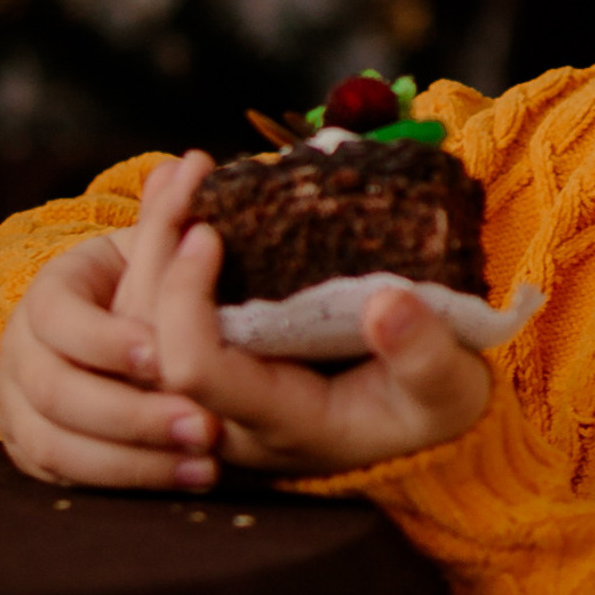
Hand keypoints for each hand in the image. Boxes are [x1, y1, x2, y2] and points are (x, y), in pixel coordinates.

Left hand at [0, 150, 493, 488]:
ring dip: (152, 242)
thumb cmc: (434, 403)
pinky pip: (164, 308)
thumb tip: (387, 305)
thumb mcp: (452, 390)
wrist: (423, 412)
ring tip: (181, 172)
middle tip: (187, 174)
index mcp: (280, 422)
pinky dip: (164, 248)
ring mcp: (219, 386)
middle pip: (147, 342)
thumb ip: (425, 357)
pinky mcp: (224, 354)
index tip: (210, 234)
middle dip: (154, 252)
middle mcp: (230, 412)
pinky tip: (179, 192)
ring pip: (143, 324)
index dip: (185, 303)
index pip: (195, 371)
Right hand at [0, 151, 224, 490]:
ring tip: (209, 464)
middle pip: (60, 394)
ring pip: (64, 446)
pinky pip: (73, 481)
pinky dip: (130, 484)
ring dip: (137, 460)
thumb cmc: (138, 283)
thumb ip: (170, 215)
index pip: (60, 321)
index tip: (165, 355)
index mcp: (44, 300)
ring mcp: (21, 411)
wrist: (96, 331)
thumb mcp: (150, 250)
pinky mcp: (40, 455)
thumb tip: (193, 161)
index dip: (108, 340)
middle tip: (204, 425)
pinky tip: (190, 484)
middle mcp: (20, 358)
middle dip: (133, 413)